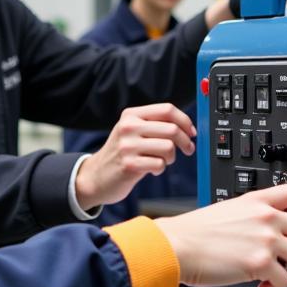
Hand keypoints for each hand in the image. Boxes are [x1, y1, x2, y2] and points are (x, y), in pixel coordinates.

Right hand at [74, 103, 194, 210]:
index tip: (191, 132)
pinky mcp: (129, 165)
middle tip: (187, 150)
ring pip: (168, 147)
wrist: (96, 176)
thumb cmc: (121, 154)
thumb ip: (154, 125)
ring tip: (162, 161)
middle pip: (172, 129)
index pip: (167, 109)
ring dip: (171, 157)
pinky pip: (159, 164)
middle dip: (185, 142)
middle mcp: (128, 127)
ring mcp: (127, 146)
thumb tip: (187, 127)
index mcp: (131, 115)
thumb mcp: (131, 132)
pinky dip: (160, 169)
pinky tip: (152, 169)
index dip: (185, 121)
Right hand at [155, 184, 286, 286]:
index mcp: (257, 201)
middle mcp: (266, 217)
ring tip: (279, 275)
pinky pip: (285, 280)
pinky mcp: (259, 263)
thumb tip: (270, 230)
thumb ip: (253, 214)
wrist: (176, 246)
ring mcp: (265, 240)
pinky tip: (261, 285)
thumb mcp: (228, 209)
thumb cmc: (194, 232)